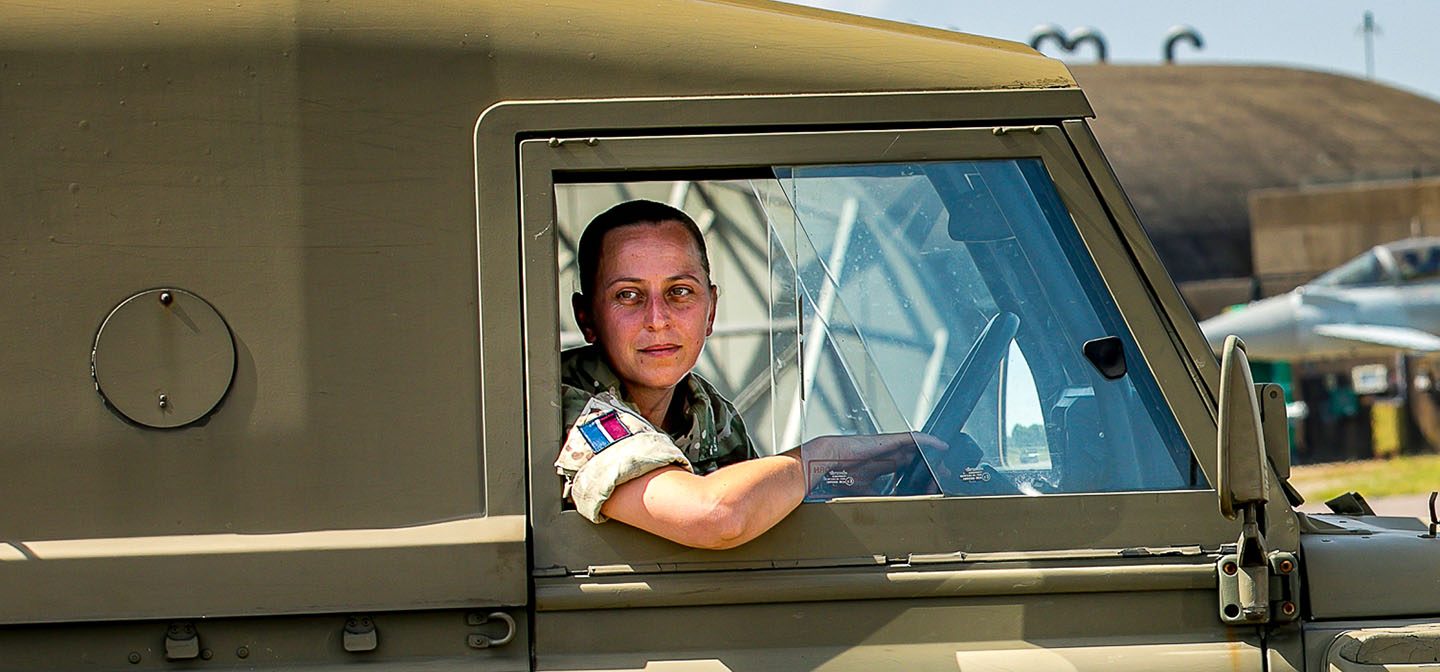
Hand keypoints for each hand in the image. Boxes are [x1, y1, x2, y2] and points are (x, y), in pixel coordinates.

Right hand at [798, 432, 947, 495]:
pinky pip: (912, 438)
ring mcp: (885, 448)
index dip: (915, 482)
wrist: (822, 464)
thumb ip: (876, 500)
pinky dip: (927, 441)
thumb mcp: (862, 495)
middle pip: (911, 462)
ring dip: (930, 458)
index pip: (900, 474)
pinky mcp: (886, 441)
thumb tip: (891, 515)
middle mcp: (882, 458)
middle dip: (926, 470)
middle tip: (941, 479)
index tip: (927, 489)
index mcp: (875, 470)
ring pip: (914, 450)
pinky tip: (940, 446)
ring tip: (944, 465)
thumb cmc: (833, 477)